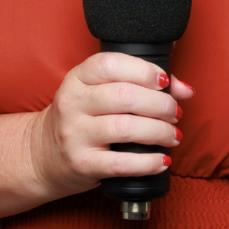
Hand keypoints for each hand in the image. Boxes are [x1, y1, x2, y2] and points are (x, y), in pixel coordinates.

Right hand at [28, 52, 194, 199]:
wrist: (44, 155)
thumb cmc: (81, 119)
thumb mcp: (98, 93)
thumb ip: (138, 84)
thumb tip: (184, 90)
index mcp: (76, 79)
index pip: (110, 64)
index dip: (143, 70)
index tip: (165, 82)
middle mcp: (72, 103)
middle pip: (125, 96)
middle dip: (160, 104)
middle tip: (175, 113)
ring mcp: (75, 135)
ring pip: (127, 128)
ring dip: (160, 132)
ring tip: (173, 135)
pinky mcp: (82, 164)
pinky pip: (122, 163)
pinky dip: (149, 162)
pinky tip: (162, 160)